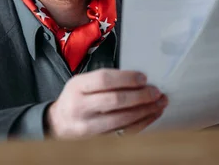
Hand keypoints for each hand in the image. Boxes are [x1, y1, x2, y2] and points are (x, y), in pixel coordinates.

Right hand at [45, 69, 167, 138]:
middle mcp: (81, 107)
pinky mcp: (98, 139)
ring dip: (145, 110)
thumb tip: (138, 79)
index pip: (104, 80)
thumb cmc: (76, 98)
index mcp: (77, 87)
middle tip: (156, 91)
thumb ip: (105, 79)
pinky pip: (124, 132)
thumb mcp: (82, 82)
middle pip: (115, 100)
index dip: (126, 78)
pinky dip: (142, 123)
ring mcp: (89, 126)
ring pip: (122, 119)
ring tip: (160, 102)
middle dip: (140, 96)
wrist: (59, 123)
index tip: (143, 77)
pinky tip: (152, 115)